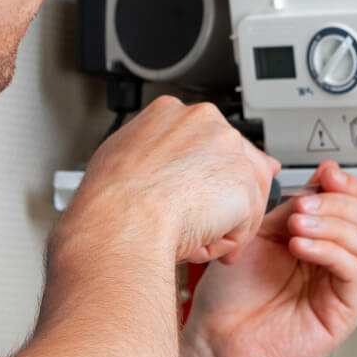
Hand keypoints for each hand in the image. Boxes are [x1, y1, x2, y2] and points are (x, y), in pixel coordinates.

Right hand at [63, 96, 279, 264]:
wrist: (122, 220)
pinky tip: (198, 244)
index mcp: (172, 112)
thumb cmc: (111, 198)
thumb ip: (151, 148)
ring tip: (190, 238)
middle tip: (197, 224)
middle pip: (233, 162)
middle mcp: (206, 122)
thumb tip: (166, 159)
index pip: (206, 138)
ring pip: (242, 194)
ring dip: (220, 223)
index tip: (195, 193)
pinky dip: (224, 241)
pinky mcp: (244, 181)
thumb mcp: (119, 155)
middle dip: (220, 199)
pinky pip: (245, 221)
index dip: (204, 172)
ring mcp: (229, 148)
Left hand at [178, 161, 356, 356]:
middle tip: (306, 202)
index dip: (346, 185)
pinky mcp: (342, 313)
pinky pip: (353, 272)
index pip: (353, 206)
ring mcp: (339, 289)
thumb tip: (317, 178)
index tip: (327, 172)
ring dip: (334, 224)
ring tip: (297, 224)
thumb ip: (288, 208)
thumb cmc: (229, 298)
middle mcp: (333, 264)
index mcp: (318, 242)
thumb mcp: (258, 235)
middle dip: (341, 202)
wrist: (214, 342)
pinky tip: (301, 246)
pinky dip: (330, 250)